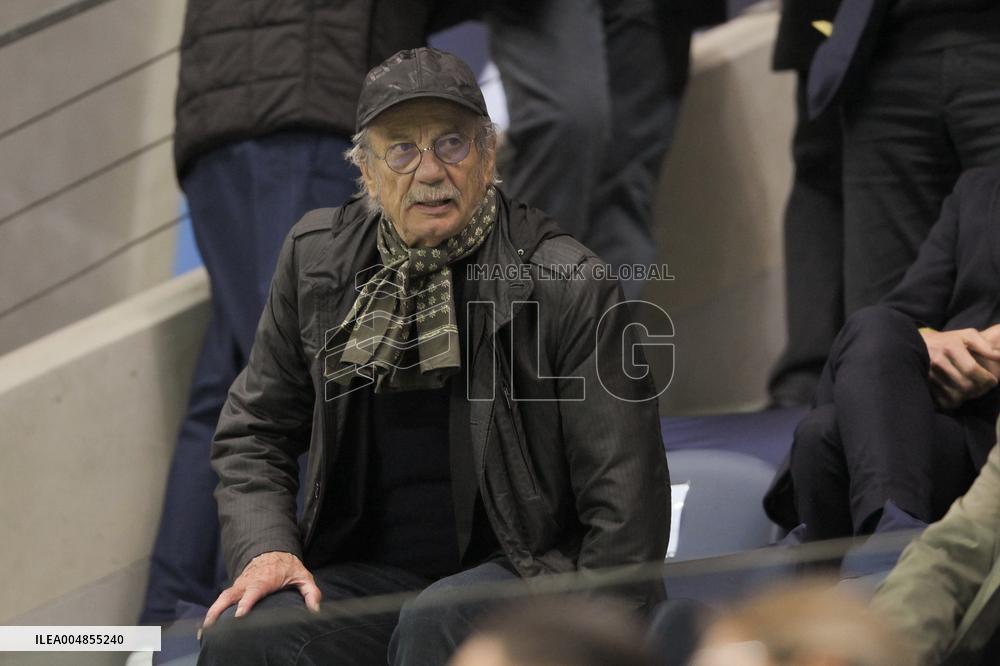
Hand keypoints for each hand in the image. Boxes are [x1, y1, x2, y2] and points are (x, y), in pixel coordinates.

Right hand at [201, 551, 320, 630]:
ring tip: (203, 632)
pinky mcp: (235, 589)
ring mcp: (239, 585)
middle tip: (210, 627)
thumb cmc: (288, 567)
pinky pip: (222, 600)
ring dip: (212, 613)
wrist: (273, 551)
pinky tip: (207, 628)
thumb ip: (311, 592)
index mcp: (264, 580)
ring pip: (222, 598)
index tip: (239, 615)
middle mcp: (248, 582)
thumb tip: (315, 610)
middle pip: (230, 595)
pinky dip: (213, 612)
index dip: (246, 602)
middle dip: (219, 610)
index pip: (253, 591)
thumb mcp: (303, 577)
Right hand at [921, 328, 999, 408]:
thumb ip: (984, 345)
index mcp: (950, 347)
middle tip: (984, 387)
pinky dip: (955, 402)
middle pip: (965, 385)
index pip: (972, 370)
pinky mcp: (924, 385)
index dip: (987, 379)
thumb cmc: (947, 341)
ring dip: (968, 396)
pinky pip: (944, 401)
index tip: (993, 381)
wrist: (914, 345)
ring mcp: (928, 374)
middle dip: (980, 389)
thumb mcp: (966, 335)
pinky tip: (959, 394)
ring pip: (955, 396)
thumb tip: (999, 356)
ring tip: (972, 390)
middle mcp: (937, 361)